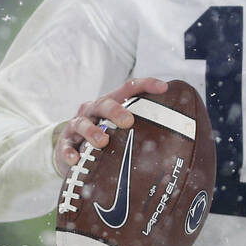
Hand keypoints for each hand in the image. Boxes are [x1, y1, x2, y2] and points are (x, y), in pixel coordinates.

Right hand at [52, 77, 169, 176]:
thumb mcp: (120, 130)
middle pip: (105, 104)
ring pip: (83, 123)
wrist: (69, 149)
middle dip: (116, 111)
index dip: (146, 85)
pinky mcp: (64, 142)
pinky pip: (65, 146)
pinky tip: (75, 160)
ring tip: (103, 142)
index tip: (164, 87)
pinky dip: (69, 152)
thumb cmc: (104, 138)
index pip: (129, 88)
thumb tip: (180, 142)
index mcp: (110, 103)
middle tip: (129, 122)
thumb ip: (142, 130)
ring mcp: (77, 125)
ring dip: (92, 132)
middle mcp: (93, 110)